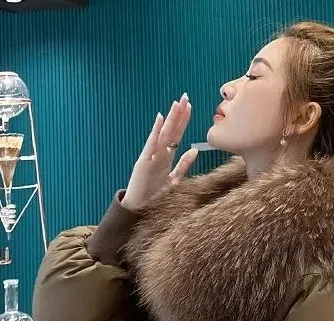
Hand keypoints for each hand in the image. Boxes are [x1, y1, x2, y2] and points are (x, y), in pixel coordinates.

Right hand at [122, 93, 198, 211]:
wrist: (139, 210)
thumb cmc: (154, 197)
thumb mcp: (174, 180)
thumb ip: (183, 165)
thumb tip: (194, 150)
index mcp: (166, 158)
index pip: (176, 135)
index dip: (183, 121)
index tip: (190, 107)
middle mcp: (158, 154)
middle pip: (171, 131)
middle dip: (178, 115)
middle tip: (185, 97)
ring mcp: (150, 157)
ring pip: (163, 135)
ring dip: (170, 119)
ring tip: (176, 104)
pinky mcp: (143, 163)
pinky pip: (151, 145)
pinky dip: (155, 132)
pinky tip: (160, 119)